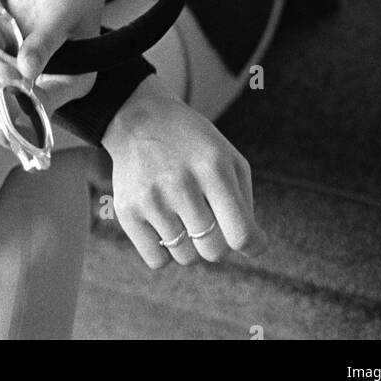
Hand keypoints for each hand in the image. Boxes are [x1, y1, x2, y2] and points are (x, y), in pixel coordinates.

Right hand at [102, 75, 267, 268]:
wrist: (140, 120)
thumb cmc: (193, 145)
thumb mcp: (228, 158)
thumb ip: (245, 201)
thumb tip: (252, 246)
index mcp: (213, 168)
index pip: (241, 233)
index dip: (252, 245)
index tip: (252, 244)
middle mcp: (182, 183)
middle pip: (214, 250)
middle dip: (218, 242)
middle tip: (211, 223)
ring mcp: (152, 199)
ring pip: (186, 257)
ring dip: (191, 245)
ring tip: (184, 216)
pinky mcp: (128, 211)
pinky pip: (157, 260)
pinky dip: (164, 251)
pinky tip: (164, 225)